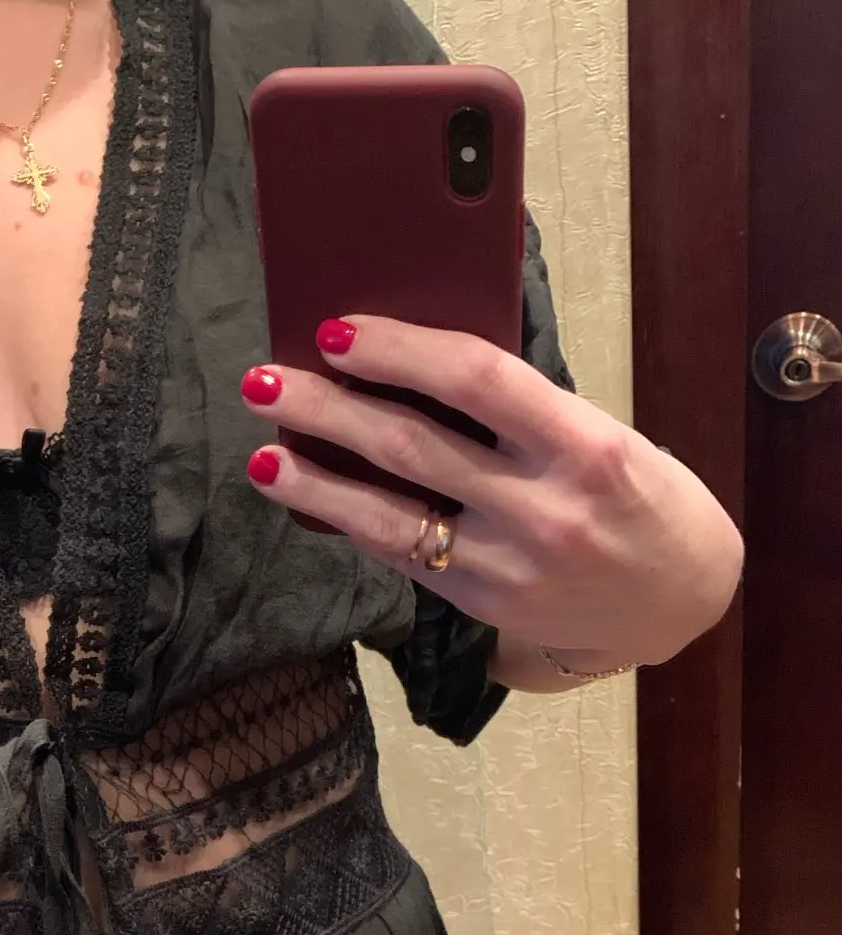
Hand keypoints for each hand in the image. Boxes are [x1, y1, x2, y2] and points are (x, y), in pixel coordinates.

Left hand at [240, 317, 743, 674]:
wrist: (674, 601)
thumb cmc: (636, 495)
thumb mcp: (603, 435)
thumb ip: (522, 407)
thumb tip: (413, 359)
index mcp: (586, 447)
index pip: (477, 380)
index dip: (398, 351)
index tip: (338, 331)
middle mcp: (544, 509)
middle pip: (412, 446)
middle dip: (328, 408)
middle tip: (264, 378)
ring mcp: (507, 564)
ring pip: (388, 514)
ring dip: (314, 479)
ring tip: (260, 451)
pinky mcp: (480, 603)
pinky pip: (399, 552)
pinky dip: (346, 519)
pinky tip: (304, 496)